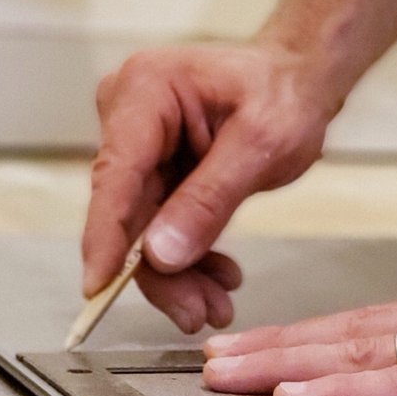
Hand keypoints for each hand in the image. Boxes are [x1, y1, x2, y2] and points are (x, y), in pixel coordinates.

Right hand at [83, 42, 338, 332]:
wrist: (299, 81)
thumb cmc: (284, 94)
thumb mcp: (260, 147)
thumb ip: (209, 201)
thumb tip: (160, 255)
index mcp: (145, 91)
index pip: (115, 175)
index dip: (105, 238)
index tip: (98, 288)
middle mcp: (128, 114)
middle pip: (127, 211)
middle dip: (160, 271)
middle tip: (196, 315)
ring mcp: (137, 144)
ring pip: (142, 228)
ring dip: (178, 274)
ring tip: (217, 305)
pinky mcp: (151, 168)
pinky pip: (159, 224)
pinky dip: (188, 257)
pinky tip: (218, 277)